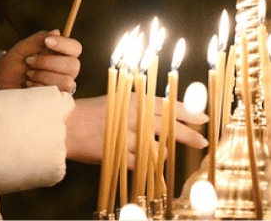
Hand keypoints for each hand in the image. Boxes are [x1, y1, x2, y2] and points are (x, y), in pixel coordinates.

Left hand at [0, 29, 81, 91]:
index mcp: (61, 53)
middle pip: (73, 66)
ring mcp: (62, 85)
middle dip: (48, 62)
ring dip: (44, 76)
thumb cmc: (14, 63)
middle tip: (29, 61)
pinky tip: (30, 85)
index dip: (64, 44)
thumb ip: (39, 39)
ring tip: (29, 74)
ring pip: (67, 81)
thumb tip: (57, 32)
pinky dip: (40, 87)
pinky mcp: (55, 98)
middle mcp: (65, 69)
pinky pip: (57, 93)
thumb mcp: (23, 47)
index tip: (47, 42)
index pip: (75, 48)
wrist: (2, 82)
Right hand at [64, 94, 209, 164]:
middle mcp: (133, 117)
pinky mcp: (118, 154)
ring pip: (156, 148)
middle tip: (203, 142)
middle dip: (188, 134)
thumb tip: (163, 113)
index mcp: (134, 100)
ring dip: (164, 153)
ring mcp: (126, 136)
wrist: (66, 126)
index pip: (167, 105)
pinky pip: (141, 164)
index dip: (187, 112)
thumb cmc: (91, 113)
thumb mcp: (117, 101)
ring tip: (166, 155)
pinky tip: (154, 170)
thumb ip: (139, 107)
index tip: (203, 118)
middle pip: (168, 126)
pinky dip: (149, 168)